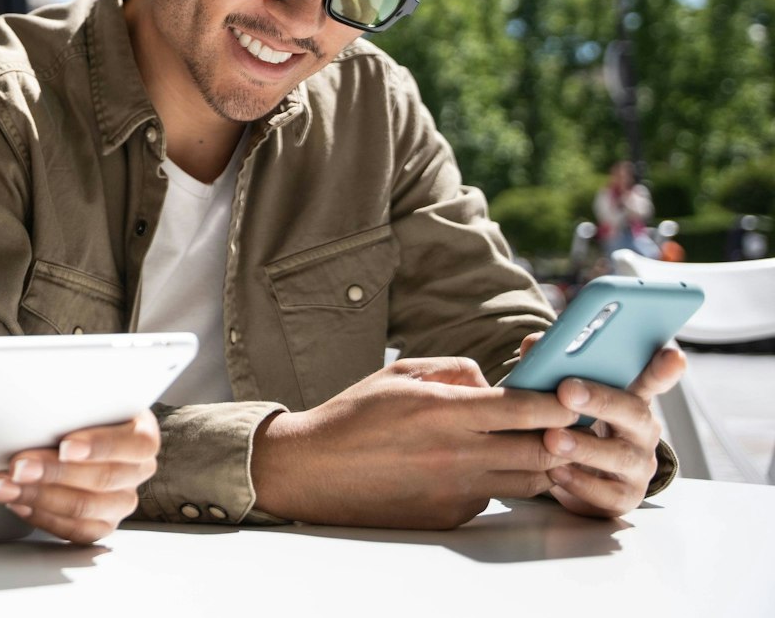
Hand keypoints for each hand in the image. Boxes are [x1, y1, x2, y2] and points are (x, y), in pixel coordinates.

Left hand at [0, 409, 159, 542]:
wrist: (81, 432)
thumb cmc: (82, 412)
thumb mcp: (85, 399)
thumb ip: (74, 404)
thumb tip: (39, 401)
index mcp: (142, 436)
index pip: (132, 444)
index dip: (98, 446)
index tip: (65, 446)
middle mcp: (137, 471)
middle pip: (101, 479)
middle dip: (53, 473)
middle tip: (18, 466)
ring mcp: (121, 501)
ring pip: (84, 508)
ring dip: (38, 497)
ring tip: (5, 486)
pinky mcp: (102, 524)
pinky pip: (74, 530)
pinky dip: (41, 516)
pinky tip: (18, 503)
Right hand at [251, 357, 578, 528]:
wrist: (314, 469)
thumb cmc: (354, 415)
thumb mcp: (400, 373)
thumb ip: (455, 369)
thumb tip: (494, 381)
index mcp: (444, 410)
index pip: (525, 408)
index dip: (558, 401)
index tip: (570, 395)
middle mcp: (457, 453)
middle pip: (541, 450)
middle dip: (560, 435)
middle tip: (562, 423)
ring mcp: (456, 489)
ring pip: (528, 481)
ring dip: (535, 462)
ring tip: (525, 445)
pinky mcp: (450, 515)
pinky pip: (494, 497)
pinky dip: (496, 482)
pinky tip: (475, 467)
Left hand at [516, 332, 684, 518]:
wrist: (572, 478)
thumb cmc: (571, 426)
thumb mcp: (562, 397)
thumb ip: (551, 368)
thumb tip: (533, 344)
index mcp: (630, 399)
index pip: (652, 379)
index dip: (664, 369)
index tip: (672, 356)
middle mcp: (642, 431)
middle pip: (634, 412)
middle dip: (601, 400)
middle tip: (567, 391)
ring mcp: (638, 466)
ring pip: (620, 455)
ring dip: (585, 446)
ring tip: (553, 438)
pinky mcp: (624, 497)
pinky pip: (607, 493)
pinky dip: (580, 482)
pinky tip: (556, 472)